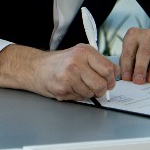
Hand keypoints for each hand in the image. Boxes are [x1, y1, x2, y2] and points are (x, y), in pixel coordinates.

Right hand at [0, 43, 117, 101]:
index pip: (109, 69)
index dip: (111, 79)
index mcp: (85, 51)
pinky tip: (69, 88)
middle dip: (101, 90)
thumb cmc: (60, 62)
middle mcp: (77, 62)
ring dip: (87, 93)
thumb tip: (114, 75)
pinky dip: (76, 96)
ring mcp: (69, 76)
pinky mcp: (62, 88)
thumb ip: (98, 63)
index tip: (108, 82)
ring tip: (78, 85)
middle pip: (102, 84)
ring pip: (91, 93)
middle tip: (96, 88)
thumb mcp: (80, 55)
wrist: (35, 68)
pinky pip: (79, 98)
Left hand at [118, 27, 149, 84]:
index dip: (127, 66)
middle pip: (143, 53)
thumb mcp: (132, 50)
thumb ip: (129, 62)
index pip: (128, 52)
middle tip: (139, 81)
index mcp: (133, 35)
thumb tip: (128, 78)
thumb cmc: (142, 47)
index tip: (127, 78)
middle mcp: (147, 35)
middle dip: (140, 68)